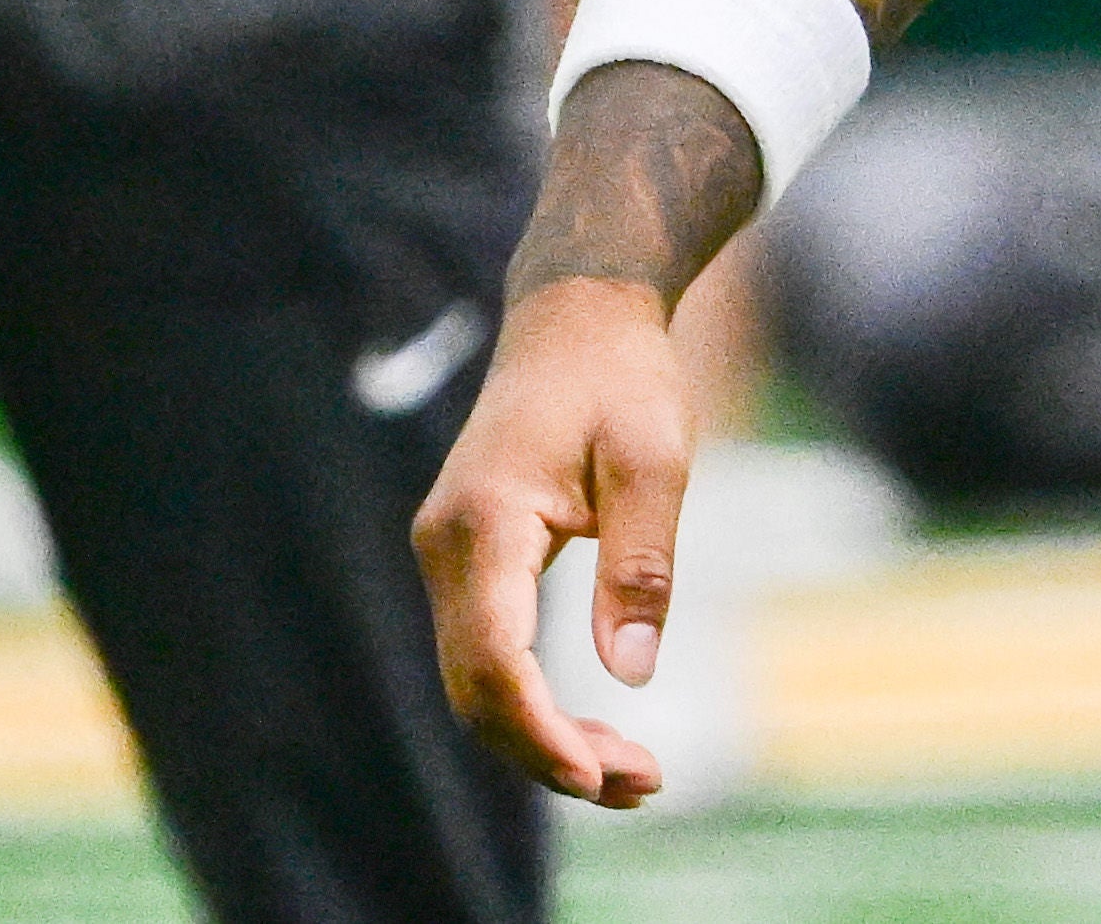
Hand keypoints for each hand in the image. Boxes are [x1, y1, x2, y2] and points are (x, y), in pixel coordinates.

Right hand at [411, 277, 691, 806]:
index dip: (538, 729)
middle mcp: (446, 546)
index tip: (599, 773)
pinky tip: (591, 730)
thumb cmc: (621, 377)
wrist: (576, 317)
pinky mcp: (468, 562)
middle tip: (643, 784)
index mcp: (486, 520)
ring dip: (541, 736)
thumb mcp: (654, 459)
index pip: (492, 657)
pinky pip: (487, 654)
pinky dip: (532, 702)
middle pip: (476, 688)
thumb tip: (633, 673)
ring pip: (476, 681)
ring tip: (630, 774)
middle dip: (549, 752)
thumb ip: (640, 564)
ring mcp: (448, 556)